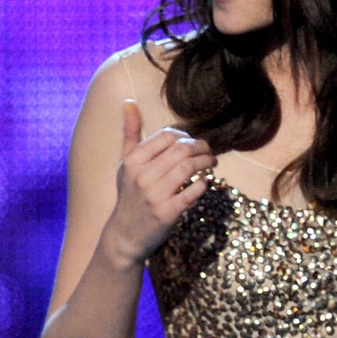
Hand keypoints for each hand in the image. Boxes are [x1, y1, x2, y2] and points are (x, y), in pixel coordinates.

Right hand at [103, 100, 215, 266]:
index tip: (192, 142)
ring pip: (188, 168)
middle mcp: (142, 176)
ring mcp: (154, 195)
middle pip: (181, 150)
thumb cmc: (129, 195)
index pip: (167, 136)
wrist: (125, 235)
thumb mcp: (126, 163)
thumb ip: (130, 133)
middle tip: (209, 151)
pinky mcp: (166, 214)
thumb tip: (128, 102)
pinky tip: (205, 182)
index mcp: (133, 160)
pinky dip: (203, 185)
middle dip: (201, 147)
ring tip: (212, 162)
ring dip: (206, 162)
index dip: (185, 136)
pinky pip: (192, 193)